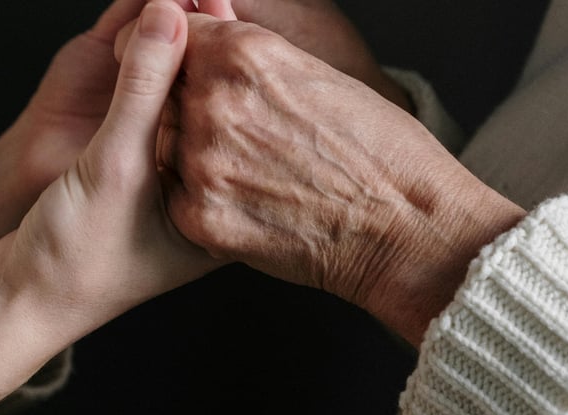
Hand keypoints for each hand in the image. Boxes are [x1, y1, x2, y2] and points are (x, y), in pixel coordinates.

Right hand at [0, 0, 215, 338]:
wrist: (21, 299)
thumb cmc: (75, 259)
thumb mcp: (115, 166)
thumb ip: (145, 90)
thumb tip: (169, 13)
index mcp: (221, 212)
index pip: (241, 126)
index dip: (233, 63)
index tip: (223, 7)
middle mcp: (202, 199)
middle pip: (218, 115)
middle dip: (211, 57)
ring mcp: (170, 190)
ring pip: (184, 113)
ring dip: (179, 63)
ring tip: (178, 8)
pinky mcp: (139, 180)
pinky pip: (153, 120)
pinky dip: (151, 81)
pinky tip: (152, 43)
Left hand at [158, 15, 523, 346]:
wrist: (406, 227)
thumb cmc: (378, 150)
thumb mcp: (317, 75)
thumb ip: (249, 55)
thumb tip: (208, 33)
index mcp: (244, 54)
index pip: (173, 38)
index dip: (182, 57)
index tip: (189, 74)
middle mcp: (215, 102)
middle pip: (162, 94)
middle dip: (186, 109)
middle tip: (236, 136)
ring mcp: (204, 163)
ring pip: (164, 147)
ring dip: (191, 155)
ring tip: (248, 170)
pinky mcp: (201, 217)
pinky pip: (178, 196)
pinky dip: (203, 199)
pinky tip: (246, 201)